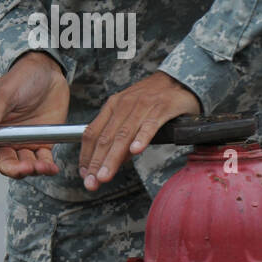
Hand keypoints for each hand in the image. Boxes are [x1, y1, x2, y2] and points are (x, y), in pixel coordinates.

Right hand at [0, 52, 69, 184]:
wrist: (48, 70)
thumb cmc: (22, 78)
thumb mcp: (5, 93)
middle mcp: (6, 139)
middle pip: (6, 164)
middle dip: (14, 170)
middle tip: (26, 167)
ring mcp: (26, 142)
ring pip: (25, 166)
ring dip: (32, 170)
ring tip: (42, 166)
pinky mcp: (44, 141)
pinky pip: (44, 160)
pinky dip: (47, 167)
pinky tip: (52, 168)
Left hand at [79, 72, 200, 191]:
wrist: (177, 79)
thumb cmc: (152, 99)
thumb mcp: (130, 113)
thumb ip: (120, 136)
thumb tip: (111, 161)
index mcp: (112, 106)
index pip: (92, 133)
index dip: (86, 155)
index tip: (83, 174)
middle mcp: (123, 105)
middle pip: (105, 137)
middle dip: (96, 163)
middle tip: (91, 182)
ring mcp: (142, 106)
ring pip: (123, 135)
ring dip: (112, 158)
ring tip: (105, 175)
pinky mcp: (161, 108)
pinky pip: (149, 125)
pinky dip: (141, 138)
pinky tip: (136, 151)